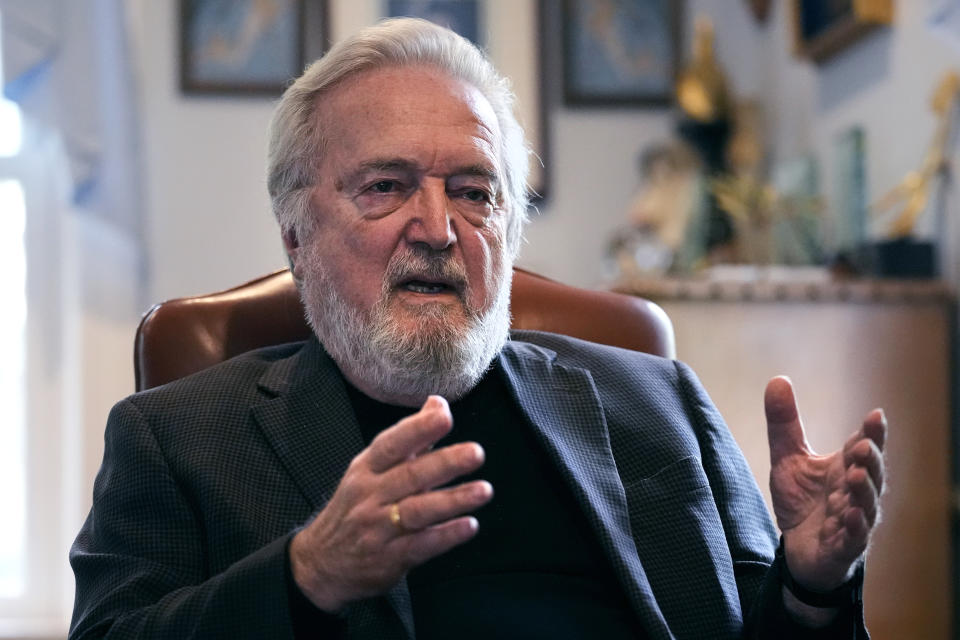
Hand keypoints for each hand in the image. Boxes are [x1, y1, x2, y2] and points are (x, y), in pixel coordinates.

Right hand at [289, 395, 492, 611]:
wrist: (322, 563)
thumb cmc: (356, 507)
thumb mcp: (372, 470)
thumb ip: (409, 439)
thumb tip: (437, 403)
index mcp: (366, 469)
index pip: (391, 444)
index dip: (418, 429)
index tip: (444, 416)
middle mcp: (370, 495)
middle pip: (409, 476)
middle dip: (444, 463)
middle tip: (476, 452)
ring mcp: (378, 528)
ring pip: (418, 511)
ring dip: (453, 500)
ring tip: (483, 490)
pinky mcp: (389, 559)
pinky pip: (420, 546)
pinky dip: (446, 536)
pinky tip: (469, 525)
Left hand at [765, 376, 885, 591]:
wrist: (797, 548)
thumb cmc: (802, 501)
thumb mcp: (787, 458)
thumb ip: (785, 423)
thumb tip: (778, 379)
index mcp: (845, 468)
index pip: (863, 446)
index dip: (872, 433)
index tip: (875, 415)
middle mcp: (855, 493)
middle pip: (870, 474)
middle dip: (869, 459)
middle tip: (862, 445)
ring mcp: (853, 521)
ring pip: (866, 504)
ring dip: (863, 490)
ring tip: (855, 474)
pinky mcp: (843, 547)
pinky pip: (853, 537)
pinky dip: (854, 526)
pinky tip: (850, 515)